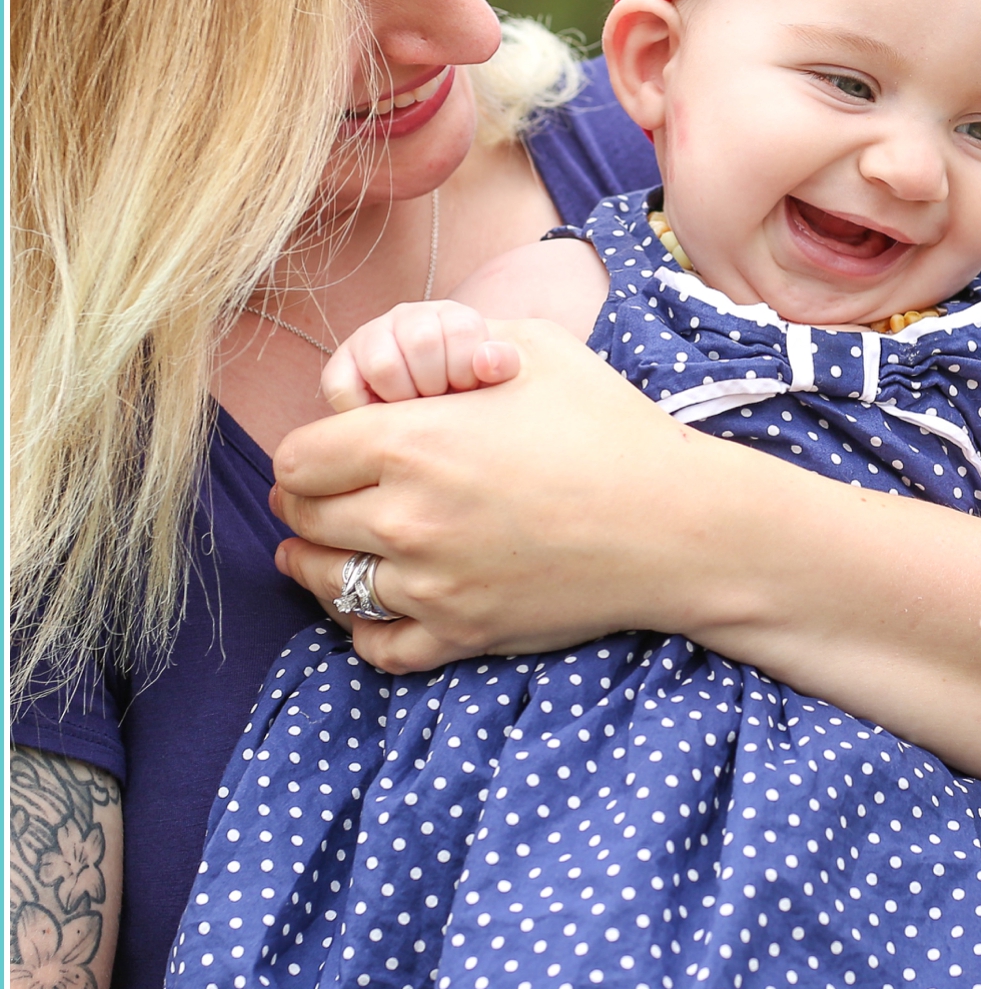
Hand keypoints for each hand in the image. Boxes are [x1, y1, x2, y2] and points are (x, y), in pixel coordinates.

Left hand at [276, 318, 698, 672]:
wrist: (674, 524)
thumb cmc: (608, 426)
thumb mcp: (532, 348)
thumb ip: (450, 344)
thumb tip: (401, 358)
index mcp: (413, 442)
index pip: (297, 459)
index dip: (305, 451)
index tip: (326, 450)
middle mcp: (408, 518)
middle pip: (304, 519)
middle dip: (305, 504)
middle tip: (322, 495)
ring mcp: (431, 585)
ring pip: (326, 584)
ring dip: (317, 563)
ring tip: (322, 549)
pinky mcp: (461, 634)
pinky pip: (375, 645)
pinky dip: (360, 626)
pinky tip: (368, 601)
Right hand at [321, 300, 519, 411]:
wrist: (432, 411)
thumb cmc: (465, 398)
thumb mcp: (491, 379)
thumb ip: (501, 363)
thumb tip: (487, 363)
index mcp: (450, 315)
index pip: (462, 330)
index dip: (466, 370)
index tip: (465, 387)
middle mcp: (407, 317)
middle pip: (423, 342)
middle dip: (436, 385)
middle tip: (439, 401)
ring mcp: (369, 339)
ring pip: (384, 365)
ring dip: (403, 397)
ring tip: (413, 409)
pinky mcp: (339, 369)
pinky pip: (343, 387)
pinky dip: (362, 409)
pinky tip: (383, 414)